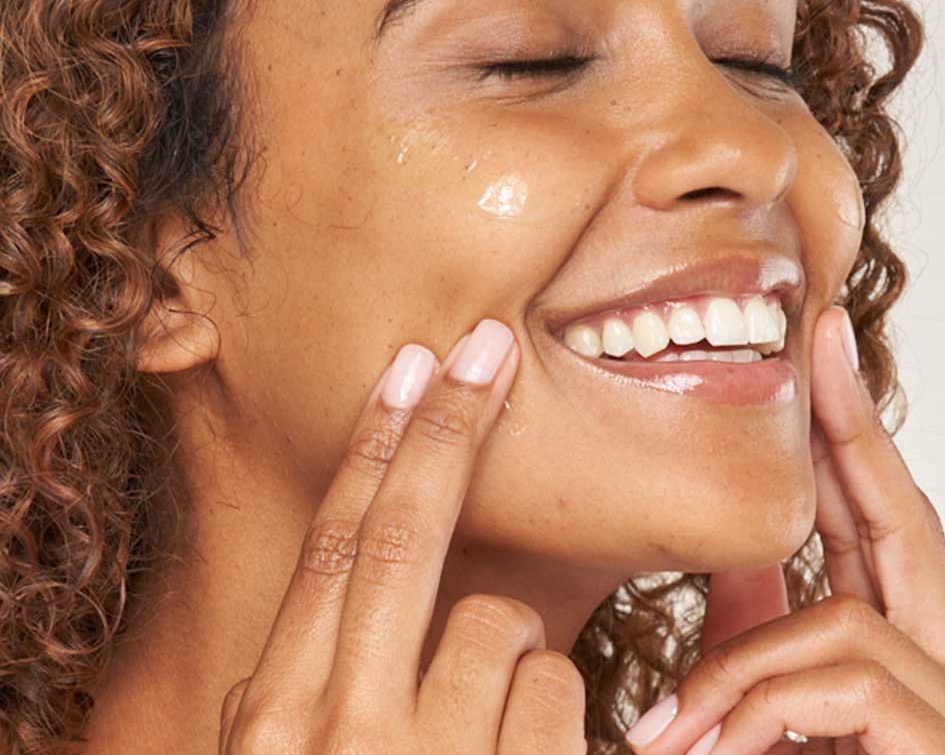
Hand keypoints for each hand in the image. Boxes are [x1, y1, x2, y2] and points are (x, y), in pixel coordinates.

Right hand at [218, 318, 587, 754]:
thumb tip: (266, 669)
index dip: (376, 446)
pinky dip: (556, 713)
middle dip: (447, 427)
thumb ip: (282, 714)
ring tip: (497, 720)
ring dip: (515, 642)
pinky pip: (560, 688)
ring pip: (501, 619)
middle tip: (486, 347)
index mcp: (276, 726)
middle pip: (403, 536)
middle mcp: (345, 736)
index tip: (410, 368)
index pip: (332, 547)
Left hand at [624, 306, 944, 754]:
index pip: (874, 529)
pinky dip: (755, 704)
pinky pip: (841, 677)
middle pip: (903, 523)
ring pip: (845, 620)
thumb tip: (725, 585)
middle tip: (818, 333)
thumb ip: (761, 658)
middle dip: (853, 427)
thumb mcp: (778, 731)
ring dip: (740, 666)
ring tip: (666, 741)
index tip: (819, 348)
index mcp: (900, 667)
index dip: (847, 438)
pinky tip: (697, 752)